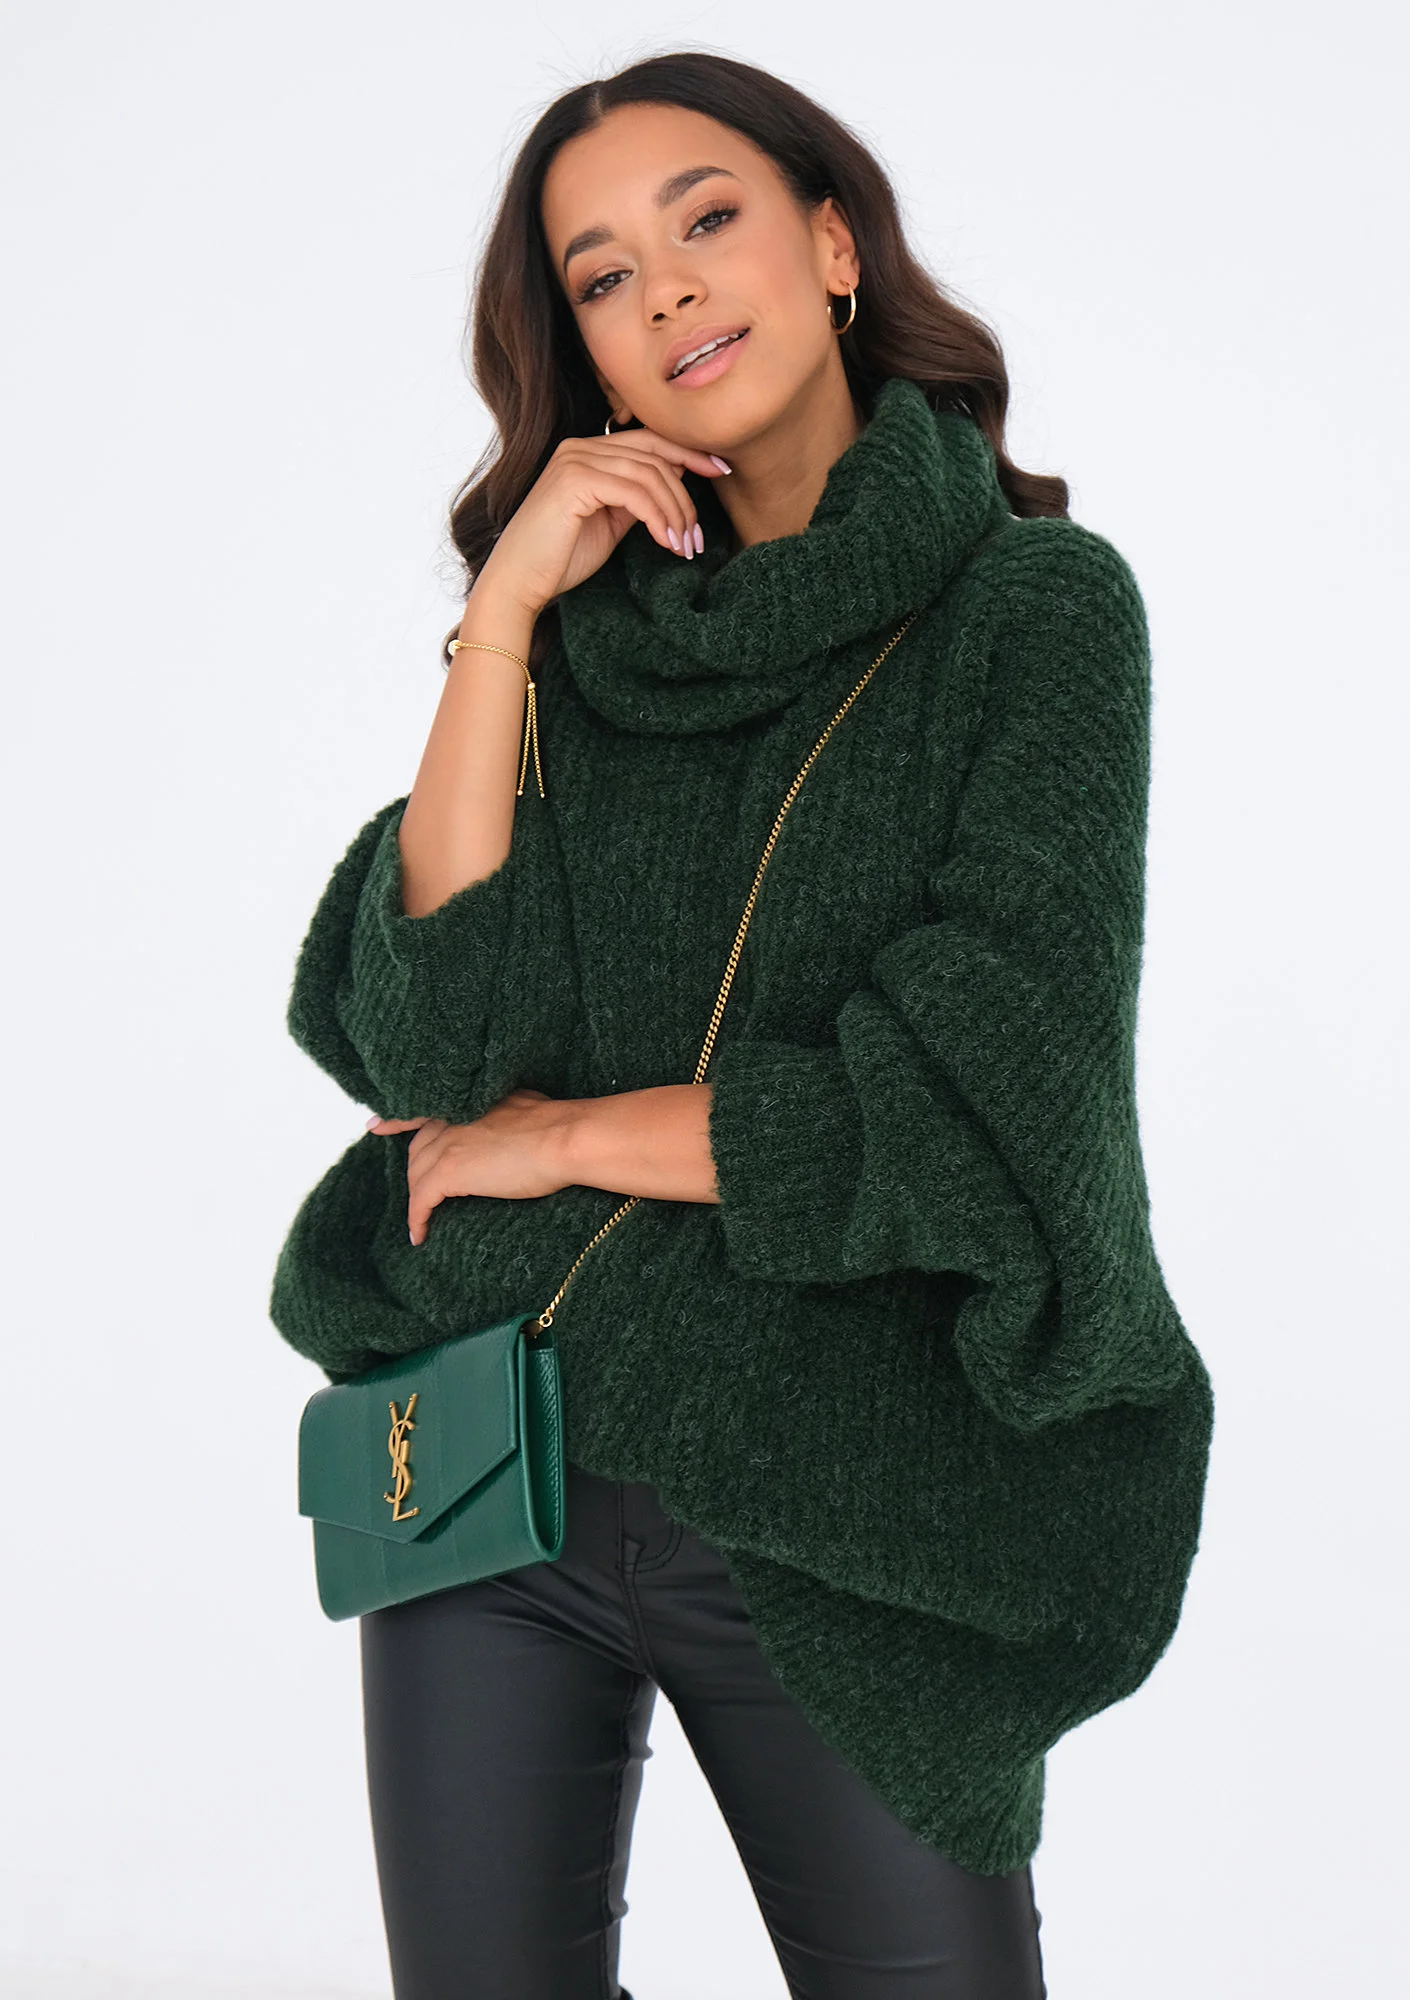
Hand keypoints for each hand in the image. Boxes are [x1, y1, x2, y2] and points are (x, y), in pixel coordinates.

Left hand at [367, 1089, 575, 1245]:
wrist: (564, 1138)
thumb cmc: (560, 1126)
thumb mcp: (526, 1107)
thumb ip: (508, 1114)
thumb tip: (519, 1124)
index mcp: (470, 1101)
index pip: (423, 1111)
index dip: (396, 1120)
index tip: (375, 1125)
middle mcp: (452, 1118)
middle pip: (419, 1149)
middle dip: (416, 1171)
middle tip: (419, 1192)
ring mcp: (448, 1144)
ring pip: (417, 1174)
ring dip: (418, 1198)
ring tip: (425, 1217)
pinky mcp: (449, 1171)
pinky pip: (420, 1200)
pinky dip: (417, 1218)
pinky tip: (420, 1235)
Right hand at [473, 424, 731, 615]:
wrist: (519, 583)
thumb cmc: (560, 560)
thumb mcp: (609, 522)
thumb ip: (636, 499)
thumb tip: (676, 485)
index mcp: (588, 452)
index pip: (649, 441)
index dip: (689, 453)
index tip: (721, 470)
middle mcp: (580, 447)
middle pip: (655, 454)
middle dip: (688, 491)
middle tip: (699, 534)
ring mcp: (576, 460)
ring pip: (650, 474)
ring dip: (676, 512)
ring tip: (685, 547)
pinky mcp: (575, 480)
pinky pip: (635, 492)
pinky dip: (659, 518)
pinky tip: (667, 543)